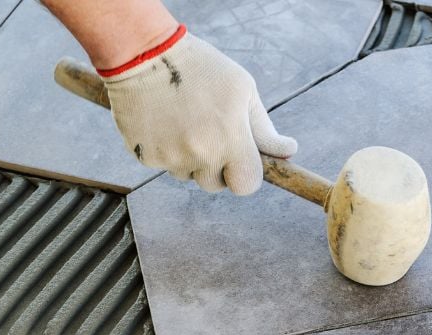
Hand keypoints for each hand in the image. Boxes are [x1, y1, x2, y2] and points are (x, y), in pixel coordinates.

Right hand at [99, 26, 296, 193]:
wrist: (143, 54)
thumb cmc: (202, 68)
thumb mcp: (243, 90)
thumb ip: (265, 129)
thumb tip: (289, 151)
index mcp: (230, 139)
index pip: (247, 184)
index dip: (247, 174)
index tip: (243, 159)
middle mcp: (200, 153)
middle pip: (217, 184)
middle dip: (219, 166)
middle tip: (211, 133)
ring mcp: (171, 158)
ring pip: (190, 175)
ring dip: (192, 159)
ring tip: (186, 121)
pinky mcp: (146, 157)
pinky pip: (166, 166)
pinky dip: (168, 150)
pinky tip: (165, 121)